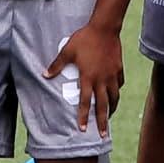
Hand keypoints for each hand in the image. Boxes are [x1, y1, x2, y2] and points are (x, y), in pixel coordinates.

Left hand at [53, 16, 126, 132]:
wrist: (104, 28)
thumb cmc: (84, 39)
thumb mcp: (67, 51)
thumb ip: (56, 65)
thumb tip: (44, 75)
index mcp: (88, 77)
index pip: (85, 102)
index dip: (83, 117)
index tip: (83, 129)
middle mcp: (101, 79)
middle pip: (103, 105)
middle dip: (102, 122)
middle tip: (103, 135)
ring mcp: (112, 75)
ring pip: (114, 97)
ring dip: (112, 109)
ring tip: (110, 117)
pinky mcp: (118, 69)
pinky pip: (119, 84)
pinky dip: (117, 91)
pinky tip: (116, 94)